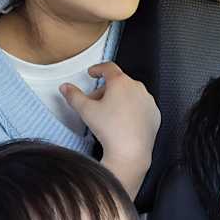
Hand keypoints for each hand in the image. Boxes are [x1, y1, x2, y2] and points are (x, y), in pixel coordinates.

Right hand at [61, 62, 158, 189]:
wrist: (130, 152)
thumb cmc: (110, 130)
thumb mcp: (85, 110)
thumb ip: (73, 96)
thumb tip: (65, 88)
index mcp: (121, 82)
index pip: (108, 67)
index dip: (98, 69)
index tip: (93, 73)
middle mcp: (137, 87)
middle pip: (118, 83)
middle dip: (105, 91)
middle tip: (95, 103)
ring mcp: (148, 101)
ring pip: (130, 94)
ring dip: (119, 100)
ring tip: (109, 115)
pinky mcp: (154, 114)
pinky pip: (141, 106)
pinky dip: (132, 110)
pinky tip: (123, 122)